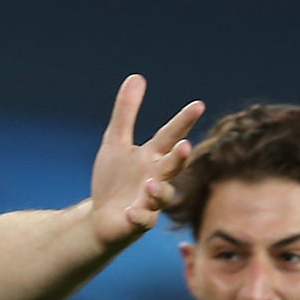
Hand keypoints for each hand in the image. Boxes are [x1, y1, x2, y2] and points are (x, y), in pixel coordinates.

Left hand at [87, 75, 203, 249]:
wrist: (102, 218)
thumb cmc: (114, 180)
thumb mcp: (115, 141)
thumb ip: (126, 112)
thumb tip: (137, 76)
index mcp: (153, 157)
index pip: (171, 136)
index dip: (183, 122)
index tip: (197, 105)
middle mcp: (157, 178)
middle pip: (173, 166)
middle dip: (179, 157)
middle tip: (184, 146)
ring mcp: (150, 202)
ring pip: (161, 196)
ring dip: (158, 190)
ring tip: (149, 183)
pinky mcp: (138, 222)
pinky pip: (142, 221)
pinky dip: (139, 216)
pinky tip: (131, 211)